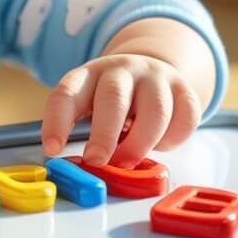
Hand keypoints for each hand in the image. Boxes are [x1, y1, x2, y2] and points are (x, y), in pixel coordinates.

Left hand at [40, 53, 202, 169]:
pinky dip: (172, 140)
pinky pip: (185, 118)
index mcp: (89, 75)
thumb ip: (84, 129)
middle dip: (103, 134)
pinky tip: (159, 144)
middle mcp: (122, 71)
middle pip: (113, 97)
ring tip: (127, 161)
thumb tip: (82, 168)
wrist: (152, 70)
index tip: (52, 150)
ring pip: (154, 110)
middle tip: (96, 161)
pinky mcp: (184, 91)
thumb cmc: (114, 99)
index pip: (67, 93)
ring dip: (140, 143)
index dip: (57, 121)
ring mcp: (155, 78)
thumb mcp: (90, 104)